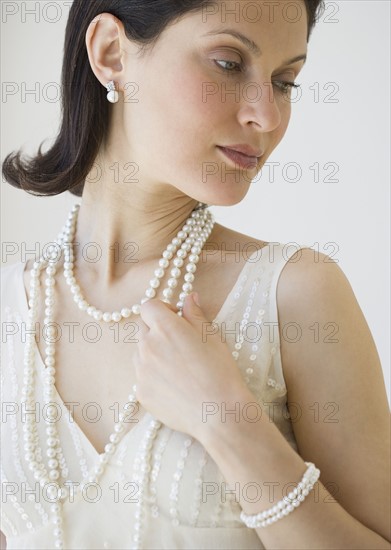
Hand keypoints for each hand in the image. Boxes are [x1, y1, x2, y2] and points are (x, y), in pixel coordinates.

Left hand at [134, 292, 248, 441]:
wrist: (218, 413)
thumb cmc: (219, 372)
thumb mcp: (211, 336)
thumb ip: (195, 314)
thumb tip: (189, 298)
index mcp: (165, 327)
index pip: (148, 306)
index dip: (162, 309)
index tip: (176, 318)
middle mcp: (147, 346)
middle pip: (143, 328)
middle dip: (158, 331)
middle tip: (180, 344)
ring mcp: (141, 371)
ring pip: (141, 353)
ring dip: (154, 353)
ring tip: (179, 368)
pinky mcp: (141, 392)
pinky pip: (143, 377)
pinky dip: (154, 377)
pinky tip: (176, 386)